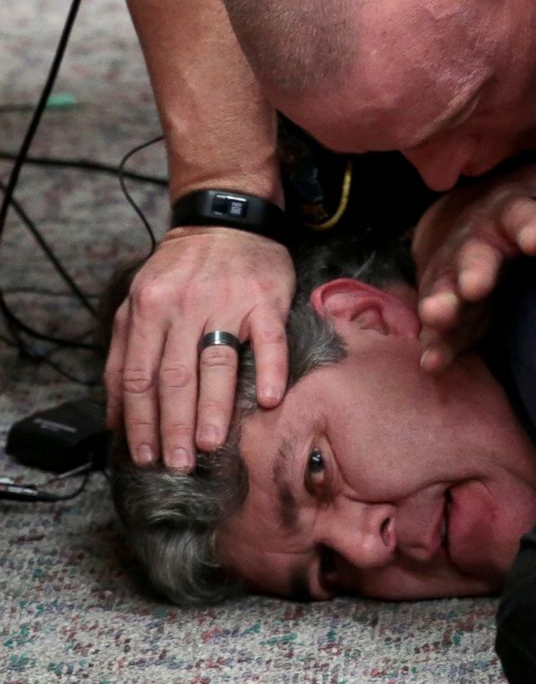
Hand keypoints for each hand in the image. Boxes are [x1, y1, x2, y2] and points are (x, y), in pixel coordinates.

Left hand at [104, 227, 293, 471]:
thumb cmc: (183, 269)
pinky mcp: (266, 300)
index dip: (140, 420)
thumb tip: (116, 412)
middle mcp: (183, 306)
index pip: (139, 375)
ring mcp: (227, 302)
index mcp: (147, 309)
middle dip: (172, 425)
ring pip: (216, 361)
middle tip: (176, 463)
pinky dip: (270, 370)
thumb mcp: (141, 300)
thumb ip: (126, 350)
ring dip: (212, 407)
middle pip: (174, 375)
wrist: (226, 221)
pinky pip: (270, 339)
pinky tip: (269, 399)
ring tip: (209, 444)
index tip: (144, 455)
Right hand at [411, 157, 535, 372]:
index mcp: (511, 211)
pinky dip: (434, 344)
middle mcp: (479, 242)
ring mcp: (456, 277)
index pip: (521, 213)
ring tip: (438, 317)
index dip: (528, 224)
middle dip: (474, 268)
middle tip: (474, 285)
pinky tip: (433, 362)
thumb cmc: (525, 207)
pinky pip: (438, 328)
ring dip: (442, 303)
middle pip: (475, 253)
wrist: (462, 218)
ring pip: (446, 289)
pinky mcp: (448, 308)